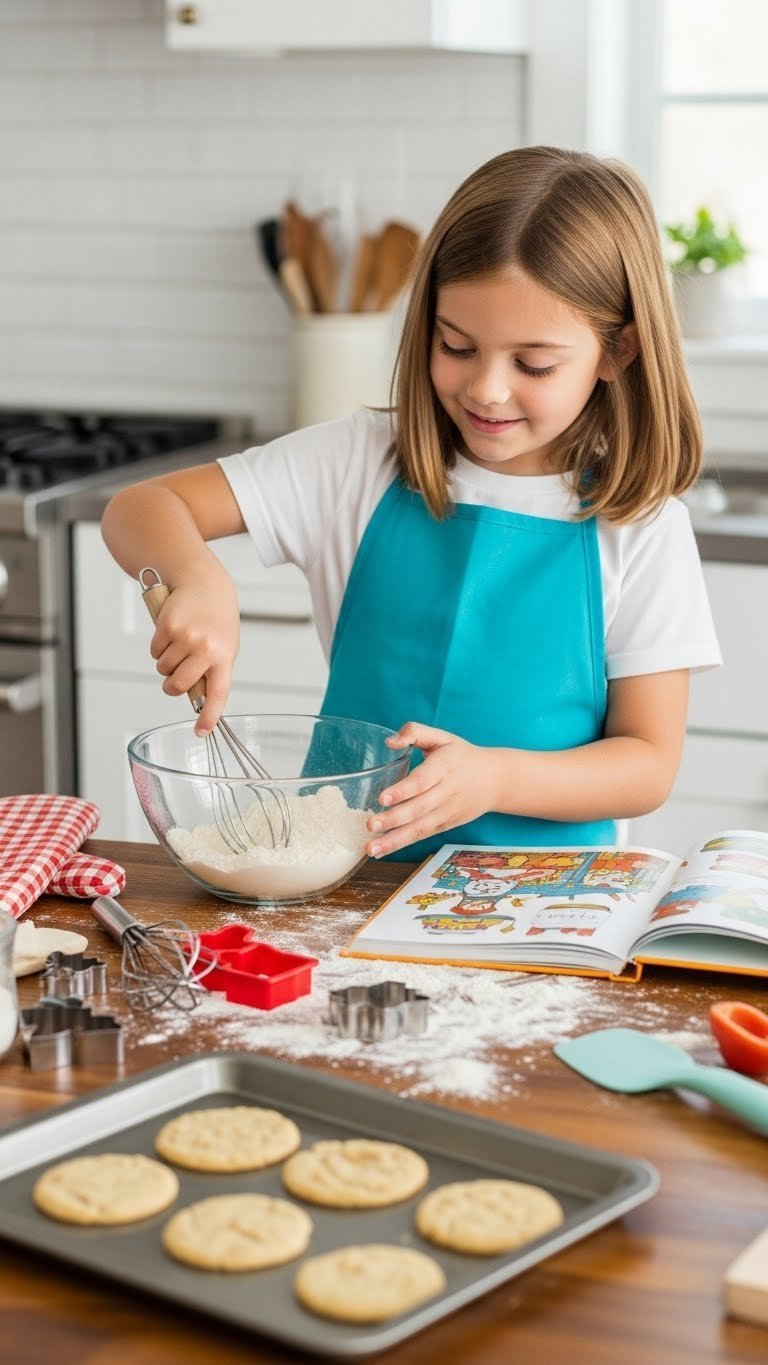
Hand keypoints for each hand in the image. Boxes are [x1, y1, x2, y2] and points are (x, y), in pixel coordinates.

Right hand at [149, 565, 239, 733]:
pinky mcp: (168, 627)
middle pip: (180, 685)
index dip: (209, 716)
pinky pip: (154, 651)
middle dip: (171, 686)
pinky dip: (158, 646)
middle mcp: (207, 649)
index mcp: (224, 657)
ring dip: (165, 662)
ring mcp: (187, 638)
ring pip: (163, 668)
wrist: (204, 582)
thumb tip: (198, 697)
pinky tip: (170, 632)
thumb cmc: (215, 616)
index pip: (218, 693)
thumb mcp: (224, 644)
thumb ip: (213, 669)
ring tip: (178, 644)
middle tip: (172, 679)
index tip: (201, 732)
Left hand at [366, 723, 498, 857]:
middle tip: (370, 825)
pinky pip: (423, 835)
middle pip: (419, 808)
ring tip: (371, 848)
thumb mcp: (442, 737)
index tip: (382, 798)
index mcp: (444, 766)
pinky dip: (402, 844)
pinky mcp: (446, 825)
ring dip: (394, 840)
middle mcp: (447, 792)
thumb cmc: (462, 756)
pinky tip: (382, 850)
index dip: (403, 791)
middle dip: (393, 819)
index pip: (422, 780)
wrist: (495, 780)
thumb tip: (390, 742)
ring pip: (420, 828)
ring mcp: (447, 812)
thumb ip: (415, 732)